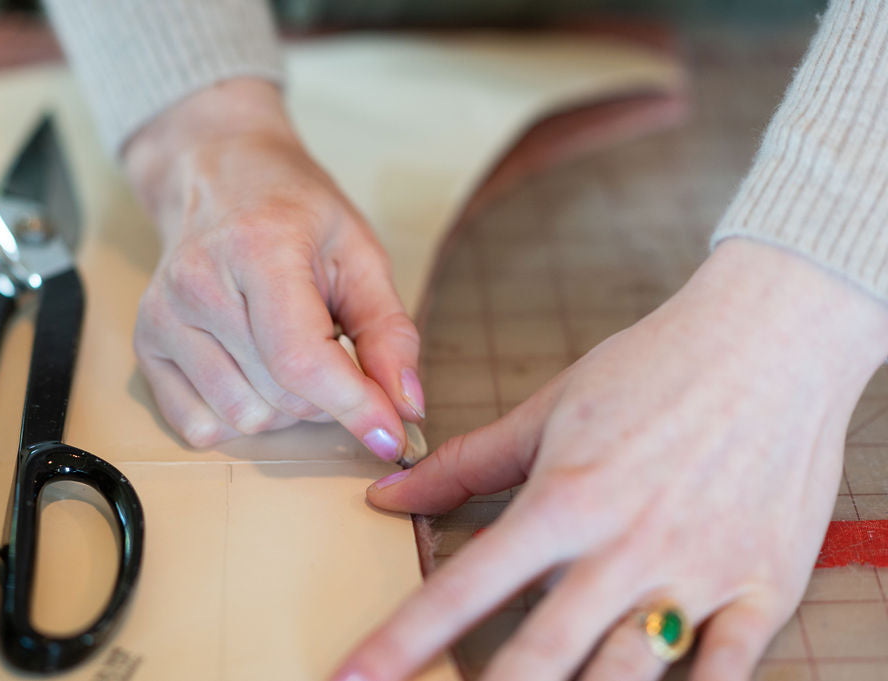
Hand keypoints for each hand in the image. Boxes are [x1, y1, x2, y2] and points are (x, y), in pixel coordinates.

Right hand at [124, 79, 422, 457]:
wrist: (219, 176)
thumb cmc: (295, 212)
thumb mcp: (360, 253)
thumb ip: (389, 331)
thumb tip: (406, 406)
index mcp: (257, 248)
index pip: (301, 360)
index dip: (354, 406)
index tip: (391, 436)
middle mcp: (197, 284)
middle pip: (279, 397)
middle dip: (326, 397)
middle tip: (332, 350)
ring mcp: (162, 318)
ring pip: (244, 419)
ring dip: (285, 407)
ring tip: (289, 351)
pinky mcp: (146, 347)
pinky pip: (200, 426)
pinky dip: (240, 415)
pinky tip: (252, 369)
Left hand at [332, 239, 887, 680]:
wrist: (768, 340)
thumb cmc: (653, 368)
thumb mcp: (549, 409)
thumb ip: (465, 464)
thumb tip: (387, 494)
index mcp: (563, 502)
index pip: (466, 589)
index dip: (403, 643)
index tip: (354, 680)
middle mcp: (622, 548)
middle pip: (541, 654)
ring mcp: (694, 573)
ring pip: (628, 674)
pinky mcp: (762, 588)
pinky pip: (729, 671)